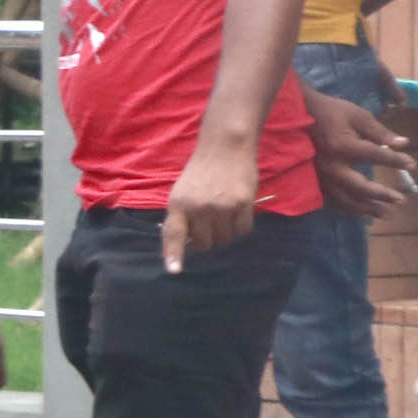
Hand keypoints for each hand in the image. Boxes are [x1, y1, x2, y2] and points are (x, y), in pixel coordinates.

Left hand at [162, 138, 260, 271]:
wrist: (225, 147)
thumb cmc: (201, 172)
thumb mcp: (182, 192)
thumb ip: (182, 216)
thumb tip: (183, 244)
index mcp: (178, 204)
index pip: (174, 234)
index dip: (174, 254)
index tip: (174, 270)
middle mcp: (198, 207)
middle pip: (204, 244)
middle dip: (207, 239)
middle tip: (210, 224)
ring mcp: (222, 207)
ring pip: (225, 239)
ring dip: (225, 233)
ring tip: (224, 214)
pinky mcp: (243, 204)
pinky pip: (243, 230)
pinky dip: (240, 227)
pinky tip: (238, 212)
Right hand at [303, 87, 411, 224]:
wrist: (298, 114)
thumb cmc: (331, 112)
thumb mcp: (358, 116)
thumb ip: (379, 132)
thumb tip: (404, 143)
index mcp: (343, 147)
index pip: (376, 156)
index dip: (396, 161)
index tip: (413, 165)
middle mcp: (332, 166)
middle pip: (361, 187)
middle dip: (382, 195)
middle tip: (401, 201)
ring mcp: (322, 176)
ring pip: (346, 199)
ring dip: (366, 208)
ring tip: (385, 214)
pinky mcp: (315, 180)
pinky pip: (332, 199)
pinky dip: (348, 207)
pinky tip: (360, 211)